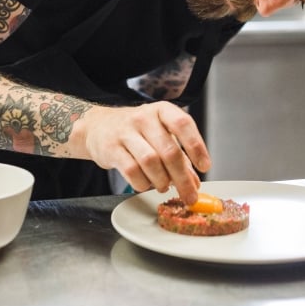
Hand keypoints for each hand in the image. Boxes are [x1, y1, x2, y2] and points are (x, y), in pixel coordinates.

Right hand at [72, 101, 210, 204]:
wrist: (99, 126)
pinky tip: (146, 184)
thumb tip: (194, 183)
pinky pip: (131, 171)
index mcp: (162, 110)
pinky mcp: (111, 148)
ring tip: (164, 186)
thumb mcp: (161, 135)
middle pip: (169, 150)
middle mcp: (144, 117)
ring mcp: (126, 132)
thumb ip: (180, 157)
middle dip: (182, 177)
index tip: (205, 166)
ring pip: (151, 162)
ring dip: (162, 181)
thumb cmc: (137, 131)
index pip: (183, 124)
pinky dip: (143, 183)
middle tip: (190, 194)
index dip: (196, 146)